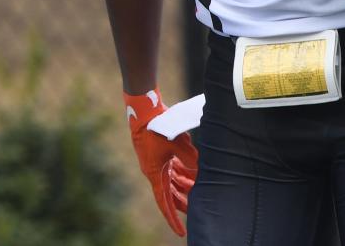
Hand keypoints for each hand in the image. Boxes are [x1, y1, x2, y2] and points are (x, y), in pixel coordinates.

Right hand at [125, 88, 197, 236]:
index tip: (180, 232)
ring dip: (185, 185)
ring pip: (173, 180)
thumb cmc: (158, 129)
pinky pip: (173, 168)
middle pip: (170, 193)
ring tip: (199, 191)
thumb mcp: (177, 145)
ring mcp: (157, 162)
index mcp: (155, 174)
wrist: (145, 111)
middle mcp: (155, 171)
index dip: (172, 219)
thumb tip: (199, 168)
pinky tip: (193, 172)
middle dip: (183, 203)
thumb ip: (189, 158)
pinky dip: (183, 172)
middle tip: (196, 212)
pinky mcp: (160, 153)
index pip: (164, 202)